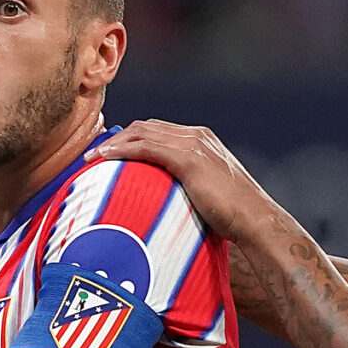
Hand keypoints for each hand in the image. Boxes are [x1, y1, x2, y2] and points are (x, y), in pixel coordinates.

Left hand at [98, 121, 269, 237]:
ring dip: (114, 142)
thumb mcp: (208, 195)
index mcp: (202, 140)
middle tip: (95, 153)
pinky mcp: (189, 158)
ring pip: (142, 133)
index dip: (131, 138)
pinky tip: (104, 158)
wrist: (255, 220)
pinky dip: (122, 150)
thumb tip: (167, 203)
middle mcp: (197, 136)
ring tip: (92, 156)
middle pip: (146, 127)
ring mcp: (194, 144)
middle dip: (118, 137)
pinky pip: (145, 147)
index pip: (158, 131)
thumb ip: (188, 188)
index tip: (110, 152)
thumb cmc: (234, 218)